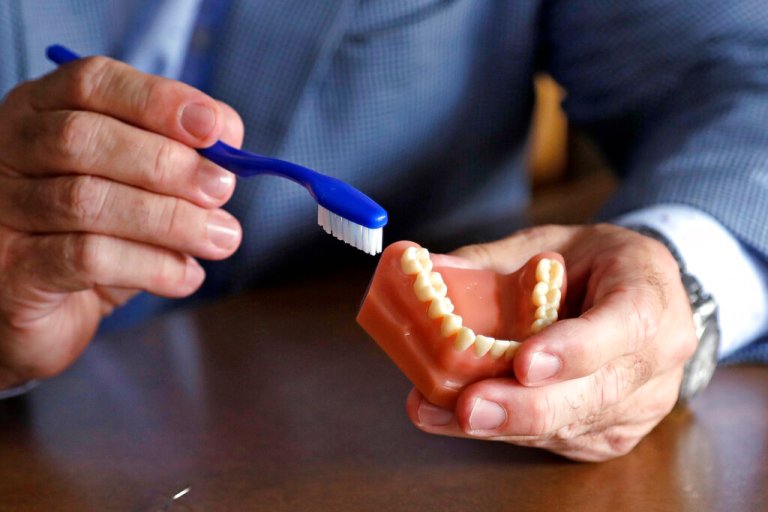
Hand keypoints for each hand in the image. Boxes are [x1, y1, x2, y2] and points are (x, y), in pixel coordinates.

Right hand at [0, 56, 243, 387]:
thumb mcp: (140, 186)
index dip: (158, 100)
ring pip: (87, 200)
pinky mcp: (13, 271)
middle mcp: (10, 151)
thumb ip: (177, 156)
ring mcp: (3, 210)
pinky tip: (187, 276)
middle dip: (166, 163)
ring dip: (171, 219)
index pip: (92, 82)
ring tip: (222, 239)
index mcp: (43, 111)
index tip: (214, 128)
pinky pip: (85, 258)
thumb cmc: (101, 235)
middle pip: (83, 138)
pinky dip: (152, 265)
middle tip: (221, 189)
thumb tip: (227, 140)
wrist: (46, 312)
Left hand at [405, 224, 696, 460]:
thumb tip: (424, 272)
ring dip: (503, 424)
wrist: (640, 295)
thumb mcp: (550, 241)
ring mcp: (639, 406)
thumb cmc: (593, 263)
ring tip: (442, 413)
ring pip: (570, 425)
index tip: (525, 363)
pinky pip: (559, 440)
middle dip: (525, 406)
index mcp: (650, 295)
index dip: (574, 349)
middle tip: (468, 406)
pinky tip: (461, 420)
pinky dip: (508, 431)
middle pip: (593, 394)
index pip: (625, 325)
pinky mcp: (612, 433)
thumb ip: (493, 260)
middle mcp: (655, 361)